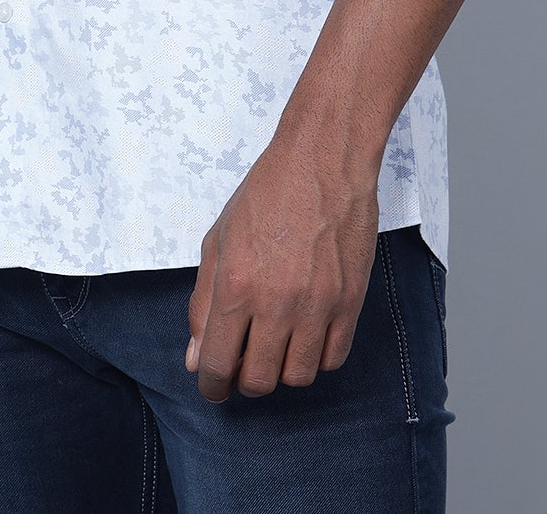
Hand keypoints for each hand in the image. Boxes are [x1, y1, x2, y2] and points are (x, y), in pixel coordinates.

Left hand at [185, 127, 379, 401]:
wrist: (323, 161)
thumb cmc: (268, 194)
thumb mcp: (219, 239)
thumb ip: (203, 302)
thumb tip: (196, 357)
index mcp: (236, 284)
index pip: (216, 365)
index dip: (211, 385)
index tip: (213, 385)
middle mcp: (276, 301)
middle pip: (258, 381)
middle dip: (244, 380)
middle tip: (244, 360)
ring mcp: (317, 304)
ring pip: (297, 377)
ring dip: (282, 369)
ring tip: (277, 343)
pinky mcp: (350, 302)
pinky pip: (332, 359)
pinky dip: (316, 356)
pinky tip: (307, 332)